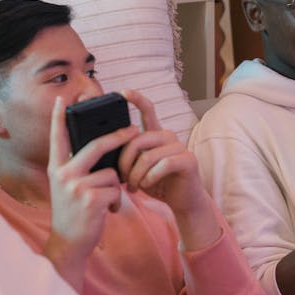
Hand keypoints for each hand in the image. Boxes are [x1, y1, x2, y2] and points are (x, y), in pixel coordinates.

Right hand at [47, 96, 136, 257]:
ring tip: (106, 201)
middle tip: (134, 130)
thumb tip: (105, 149)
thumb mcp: (69, 188)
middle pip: (96, 146)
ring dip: (116, 187)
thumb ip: (79, 169)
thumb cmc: (74, 214)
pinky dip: (117, 201)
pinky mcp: (91, 199)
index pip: (57, 138)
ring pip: (112, 172)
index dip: (60, 117)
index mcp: (56, 168)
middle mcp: (63, 174)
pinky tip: (108, 211)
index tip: (63, 99)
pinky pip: (116, 189)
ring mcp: (75, 186)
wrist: (69, 244)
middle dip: (119, 137)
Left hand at [117, 89, 210, 216]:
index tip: (123, 92)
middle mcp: (168, 137)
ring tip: (134, 187)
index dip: (136, 99)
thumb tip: (106, 149)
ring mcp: (180, 147)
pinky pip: (163, 165)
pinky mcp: (188, 160)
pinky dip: (150, 178)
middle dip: (124, 162)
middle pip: (137, 140)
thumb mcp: (137, 169)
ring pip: (148, 156)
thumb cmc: (158, 184)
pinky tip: (147, 185)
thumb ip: (127, 156)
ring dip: (136, 175)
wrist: (183, 201)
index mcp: (155, 136)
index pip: (148, 111)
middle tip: (122, 179)